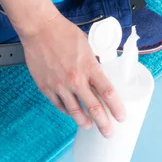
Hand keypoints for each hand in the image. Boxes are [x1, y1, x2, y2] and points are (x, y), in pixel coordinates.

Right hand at [20, 13, 125, 137]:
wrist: (40, 29)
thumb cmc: (63, 33)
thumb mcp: (87, 45)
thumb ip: (94, 62)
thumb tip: (101, 73)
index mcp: (89, 67)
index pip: (108, 93)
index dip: (117, 108)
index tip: (121, 117)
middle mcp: (75, 79)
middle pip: (94, 108)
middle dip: (104, 124)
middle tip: (108, 132)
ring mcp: (59, 85)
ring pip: (75, 112)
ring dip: (84, 122)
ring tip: (89, 126)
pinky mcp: (46, 87)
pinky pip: (59, 105)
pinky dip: (67, 111)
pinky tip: (71, 112)